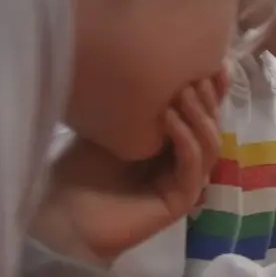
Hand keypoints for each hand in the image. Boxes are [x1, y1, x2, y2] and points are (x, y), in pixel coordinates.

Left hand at [33, 73, 224, 264]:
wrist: (62, 214)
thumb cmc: (80, 169)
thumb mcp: (112, 124)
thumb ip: (138, 104)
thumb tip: (155, 64)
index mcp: (171, 145)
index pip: (201, 115)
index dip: (212, 91)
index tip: (213, 62)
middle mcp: (182, 163)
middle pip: (212, 128)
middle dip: (209, 99)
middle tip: (197, 75)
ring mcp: (184, 183)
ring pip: (210, 146)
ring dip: (200, 117)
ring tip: (184, 92)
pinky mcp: (179, 201)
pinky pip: (193, 167)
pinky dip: (186, 140)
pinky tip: (169, 118)